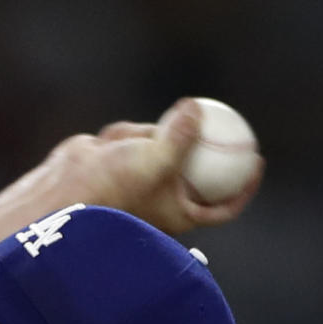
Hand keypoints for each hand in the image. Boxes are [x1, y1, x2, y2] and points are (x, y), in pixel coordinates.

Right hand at [42, 97, 263, 237]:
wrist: (65, 192)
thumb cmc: (116, 188)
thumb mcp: (159, 158)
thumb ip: (182, 135)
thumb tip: (197, 109)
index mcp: (180, 214)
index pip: (222, 207)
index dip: (243, 188)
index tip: (257, 160)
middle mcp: (163, 200)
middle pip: (195, 170)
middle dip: (198, 146)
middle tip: (212, 121)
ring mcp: (143, 180)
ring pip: (163, 144)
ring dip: (150, 137)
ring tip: (126, 148)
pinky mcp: (121, 162)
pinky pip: (136, 137)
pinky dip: (125, 136)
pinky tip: (105, 146)